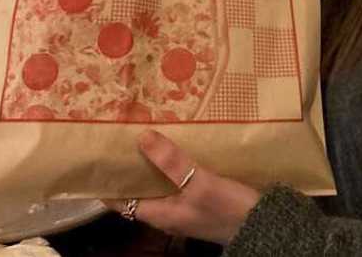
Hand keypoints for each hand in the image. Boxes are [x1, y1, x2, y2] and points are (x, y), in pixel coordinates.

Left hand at [103, 130, 260, 245]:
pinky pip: (183, 181)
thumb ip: (172, 162)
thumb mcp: (199, 184)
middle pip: (142, 189)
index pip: (120, 201)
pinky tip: (185, 149)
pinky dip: (178, 166)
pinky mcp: (206, 201)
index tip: (97, 160)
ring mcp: (188, 207)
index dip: (107, 183)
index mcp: (160, 214)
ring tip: (152, 136)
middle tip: (125, 138)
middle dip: (134, 167)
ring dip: (156, 165)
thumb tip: (141, 137)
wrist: (264, 226)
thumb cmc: (228, 209)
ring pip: (163, 184)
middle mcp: (169, 212)